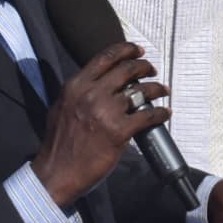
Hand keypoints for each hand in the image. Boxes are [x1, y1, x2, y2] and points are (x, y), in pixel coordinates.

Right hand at [33, 42, 169, 207]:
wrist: (56, 172)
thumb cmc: (59, 144)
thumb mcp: (61, 107)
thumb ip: (78, 92)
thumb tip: (97, 83)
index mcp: (76, 85)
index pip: (105, 57)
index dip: (126, 50)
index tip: (138, 50)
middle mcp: (91, 94)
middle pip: (127, 70)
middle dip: (145, 66)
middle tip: (152, 70)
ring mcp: (105, 111)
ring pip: (141, 91)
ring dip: (157, 88)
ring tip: (163, 90)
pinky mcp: (118, 130)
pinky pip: (148, 115)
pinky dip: (161, 113)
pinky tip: (165, 113)